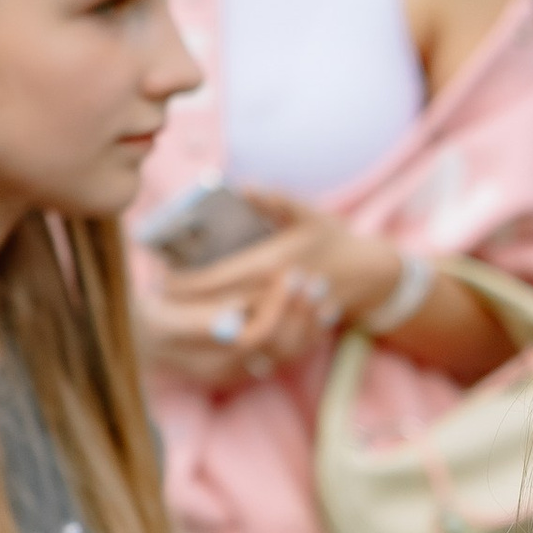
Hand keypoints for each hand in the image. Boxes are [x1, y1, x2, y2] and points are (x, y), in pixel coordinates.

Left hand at [139, 191, 409, 389]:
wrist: (370, 275)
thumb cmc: (334, 239)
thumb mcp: (306, 213)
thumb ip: (274, 200)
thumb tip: (244, 187)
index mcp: (271, 263)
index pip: (215, 279)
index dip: (185, 283)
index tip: (163, 280)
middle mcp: (275, 294)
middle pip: (218, 308)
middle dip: (188, 306)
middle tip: (162, 300)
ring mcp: (284, 318)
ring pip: (233, 330)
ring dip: (208, 325)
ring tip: (183, 317)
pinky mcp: (292, 333)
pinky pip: (255, 345)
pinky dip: (234, 341)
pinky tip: (217, 335)